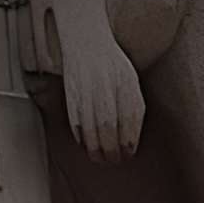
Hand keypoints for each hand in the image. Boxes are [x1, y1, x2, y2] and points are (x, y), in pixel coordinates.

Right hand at [61, 26, 145, 162]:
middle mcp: (106, 90)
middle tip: (114, 160)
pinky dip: (81, 137)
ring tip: (99, 158)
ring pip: (91, 129)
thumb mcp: (130, 80)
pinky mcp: (71, 96)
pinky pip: (76, 122)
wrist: (86, 42)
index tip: (128, 153)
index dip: (128, 142)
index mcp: (125, 85)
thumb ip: (133, 106)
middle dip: (112, 150)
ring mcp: (87, 93)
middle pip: (109, 128)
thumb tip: (131, 137)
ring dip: (96, 149)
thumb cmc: (111, 64)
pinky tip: (86, 144)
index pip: (129, 121)